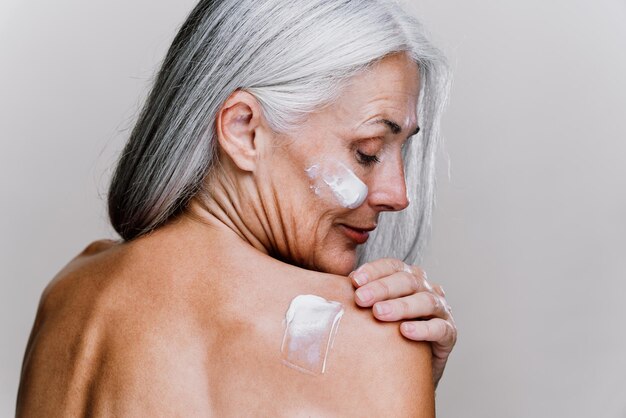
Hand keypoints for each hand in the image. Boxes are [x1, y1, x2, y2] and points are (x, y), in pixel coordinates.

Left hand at [349, 258, 456, 388]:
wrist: (408, 372)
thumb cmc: (387, 336)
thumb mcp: (372, 315)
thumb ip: (360, 300)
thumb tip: (328, 292)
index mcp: (408, 278)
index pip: (392, 266)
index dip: (373, 271)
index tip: (353, 280)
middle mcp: (426, 289)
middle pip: (407, 280)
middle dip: (382, 288)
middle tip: (361, 299)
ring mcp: (440, 310)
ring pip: (425, 300)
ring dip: (401, 306)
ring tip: (379, 313)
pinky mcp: (449, 334)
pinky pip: (439, 328)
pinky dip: (423, 329)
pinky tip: (405, 332)